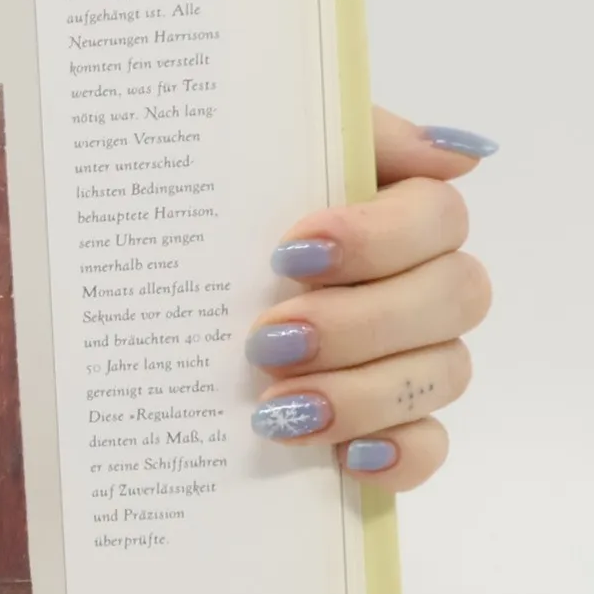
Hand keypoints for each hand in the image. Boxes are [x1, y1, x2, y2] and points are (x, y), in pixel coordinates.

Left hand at [245, 108, 494, 490]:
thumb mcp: (253, 156)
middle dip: (360, 322)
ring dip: (363, 392)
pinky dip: (401, 455)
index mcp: (392, 216)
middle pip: (453, 296)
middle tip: (266, 341)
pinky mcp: (386, 429)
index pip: (437, 216)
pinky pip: (430, 447)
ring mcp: (408, 360)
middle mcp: (416, 286)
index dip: (376, 237)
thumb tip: (453, 151)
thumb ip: (345, 135)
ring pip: (445, 372)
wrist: (140, 301)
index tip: (289, 254)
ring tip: (274, 410)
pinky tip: (349, 457)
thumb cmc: (209, 222)